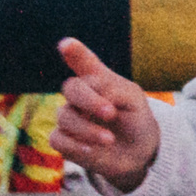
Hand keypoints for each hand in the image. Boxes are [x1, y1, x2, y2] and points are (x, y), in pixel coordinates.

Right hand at [51, 37, 160, 190]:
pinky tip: (91, 150)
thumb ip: (113, 89)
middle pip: (71, 88)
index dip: (75, 52)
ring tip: (109, 139)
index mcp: (98, 81)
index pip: (84, 62)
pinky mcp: (65, 141)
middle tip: (110, 113)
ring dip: (87, 129)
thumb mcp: (132, 99)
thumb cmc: (136, 118)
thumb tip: (94, 93)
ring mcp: (70, 117)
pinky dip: (74, 144)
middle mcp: (80, 96)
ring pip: (65, 117)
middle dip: (89, 100)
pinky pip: (57, 139)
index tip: (67, 45)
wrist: (139, 151)